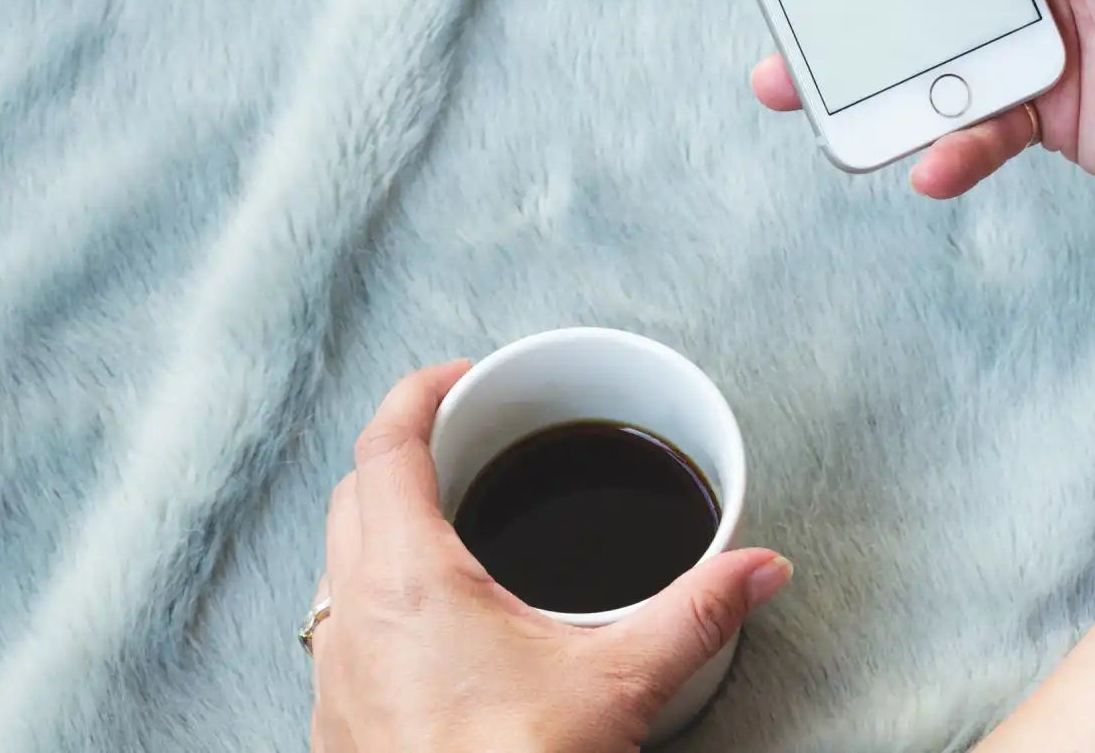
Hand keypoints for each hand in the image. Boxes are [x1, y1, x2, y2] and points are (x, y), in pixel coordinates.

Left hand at [309, 362, 791, 752]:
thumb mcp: (619, 686)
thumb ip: (695, 612)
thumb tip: (759, 567)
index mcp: (407, 580)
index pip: (385, 445)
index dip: (419, 393)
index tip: (463, 377)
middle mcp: (352, 616)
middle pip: (355, 492)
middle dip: (408, 451)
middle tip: (471, 440)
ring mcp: (335, 673)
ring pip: (342, 560)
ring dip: (388, 523)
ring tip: (461, 525)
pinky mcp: (341, 721)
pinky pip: (346, 624)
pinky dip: (383, 593)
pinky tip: (445, 628)